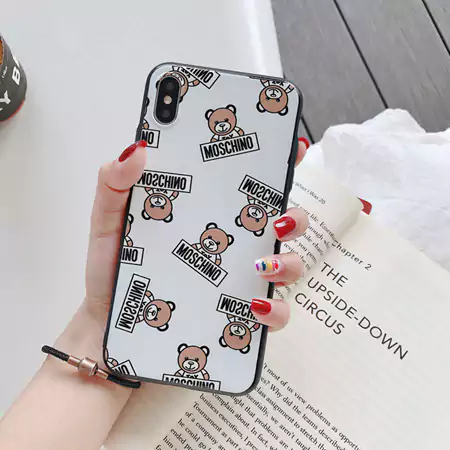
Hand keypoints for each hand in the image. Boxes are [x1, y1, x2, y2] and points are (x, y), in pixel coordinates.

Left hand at [73, 137, 308, 359]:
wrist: (108, 325)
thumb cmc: (113, 271)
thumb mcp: (109, 223)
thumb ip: (115, 184)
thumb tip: (139, 149)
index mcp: (208, 216)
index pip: (249, 187)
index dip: (278, 164)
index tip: (292, 148)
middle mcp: (232, 246)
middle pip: (283, 225)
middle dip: (295, 218)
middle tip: (278, 221)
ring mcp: (238, 281)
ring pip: (288, 267)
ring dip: (289, 263)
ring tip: (263, 265)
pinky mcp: (237, 318)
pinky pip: (273, 315)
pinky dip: (274, 310)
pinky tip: (254, 306)